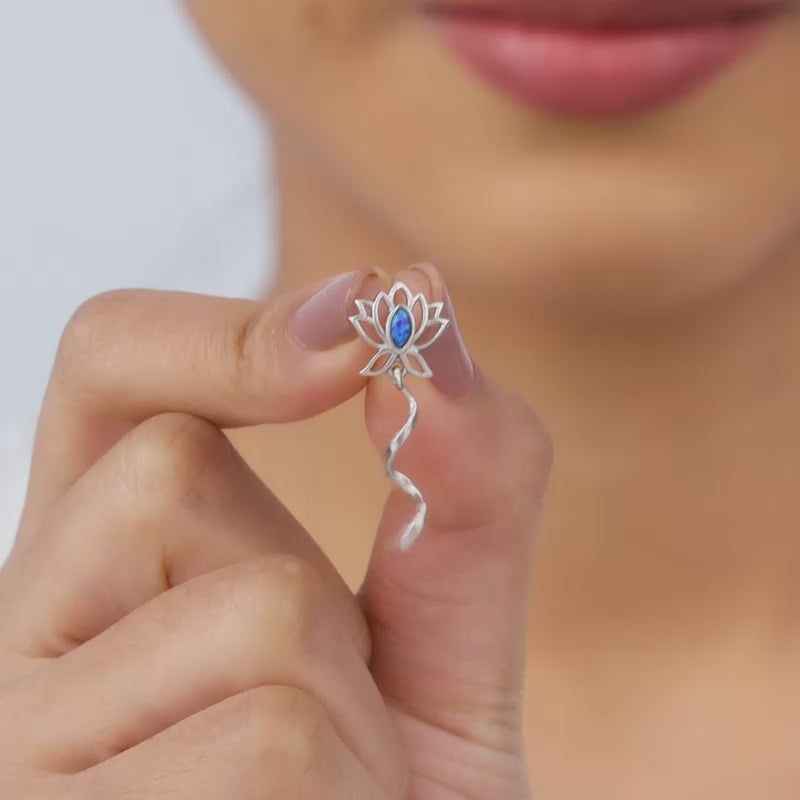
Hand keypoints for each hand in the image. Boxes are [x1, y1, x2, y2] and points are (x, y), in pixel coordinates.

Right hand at [0, 263, 550, 797]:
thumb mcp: (436, 648)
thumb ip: (463, 487)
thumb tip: (422, 296)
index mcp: (105, 562)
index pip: (111, 361)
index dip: (221, 329)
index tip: (359, 322)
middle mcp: (21, 627)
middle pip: (173, 472)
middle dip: (307, 594)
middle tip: (313, 719)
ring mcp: (15, 737)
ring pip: (253, 623)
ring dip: (342, 728)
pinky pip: (265, 748)